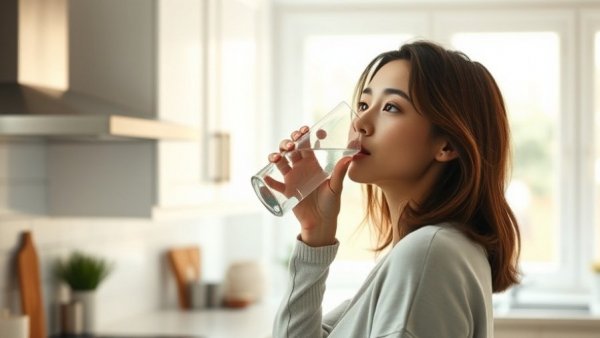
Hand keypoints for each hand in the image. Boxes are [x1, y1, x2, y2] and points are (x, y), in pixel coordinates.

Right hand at [266, 126, 352, 246]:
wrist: (321, 222)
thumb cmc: (331, 204)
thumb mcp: (336, 187)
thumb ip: (339, 173)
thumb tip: (349, 157)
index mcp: (313, 163)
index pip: (307, 145)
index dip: (305, 135)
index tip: (305, 129)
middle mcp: (301, 168)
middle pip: (291, 150)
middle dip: (289, 143)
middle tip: (291, 143)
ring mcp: (292, 178)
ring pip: (280, 162)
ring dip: (276, 156)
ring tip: (277, 157)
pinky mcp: (285, 191)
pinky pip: (274, 184)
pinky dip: (268, 181)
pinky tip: (266, 177)